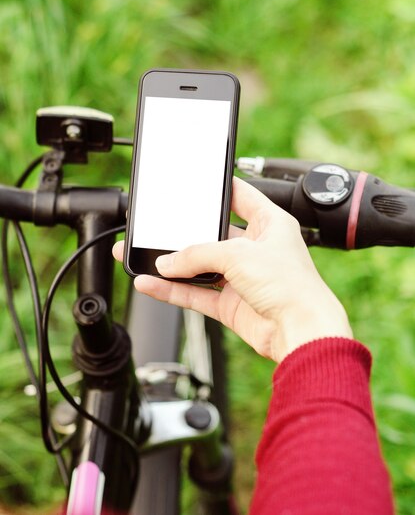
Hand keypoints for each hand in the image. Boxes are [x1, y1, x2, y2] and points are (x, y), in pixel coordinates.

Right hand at [113, 177, 351, 362]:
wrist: (302, 332)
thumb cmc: (291, 286)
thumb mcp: (239, 254)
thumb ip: (198, 254)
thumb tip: (167, 263)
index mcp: (269, 223)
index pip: (240, 196)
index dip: (217, 189)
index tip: (193, 185)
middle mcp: (256, 248)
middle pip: (212, 235)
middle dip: (185, 234)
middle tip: (157, 228)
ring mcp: (242, 277)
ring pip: (200, 266)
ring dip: (173, 265)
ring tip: (143, 256)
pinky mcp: (231, 303)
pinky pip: (195, 293)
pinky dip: (172, 290)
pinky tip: (150, 284)